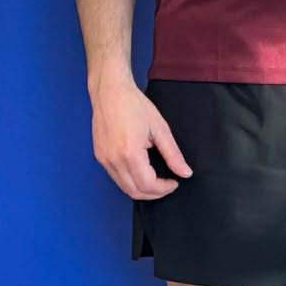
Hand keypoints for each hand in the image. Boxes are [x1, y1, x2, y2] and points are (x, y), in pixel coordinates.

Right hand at [91, 76, 191, 199]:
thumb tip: (185, 173)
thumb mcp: (160, 128)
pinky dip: (130, 181)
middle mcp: (114, 160)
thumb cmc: (134, 105)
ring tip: (156, 180)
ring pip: (124, 188)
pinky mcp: (99, 157)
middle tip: (167, 184)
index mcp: (130, 153)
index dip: (164, 188)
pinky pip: (116, 178)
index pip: (148, 185)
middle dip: (154, 193)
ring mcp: (104, 160)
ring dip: (141, 189)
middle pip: (134, 192)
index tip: (174, 182)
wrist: (109, 92)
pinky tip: (141, 171)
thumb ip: (173, 154)